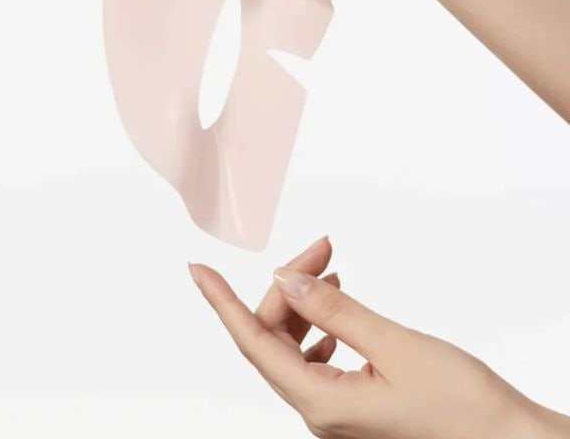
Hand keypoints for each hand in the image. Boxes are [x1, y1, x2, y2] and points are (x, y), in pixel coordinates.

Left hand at [189, 237, 569, 438]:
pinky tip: (340, 303)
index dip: (221, 302)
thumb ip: (335, 312)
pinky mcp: (353, 403)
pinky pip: (318, 356)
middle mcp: (320, 411)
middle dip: (290, 285)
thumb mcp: (395, 346)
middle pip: (276, 336)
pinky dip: (323, 322)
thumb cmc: (464, 406)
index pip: (252, 342)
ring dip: (307, 302)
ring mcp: (335, 410)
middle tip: (322, 248)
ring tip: (332, 268)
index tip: (197, 268)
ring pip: (296, 343)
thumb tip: (285, 280)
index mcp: (321, 404)